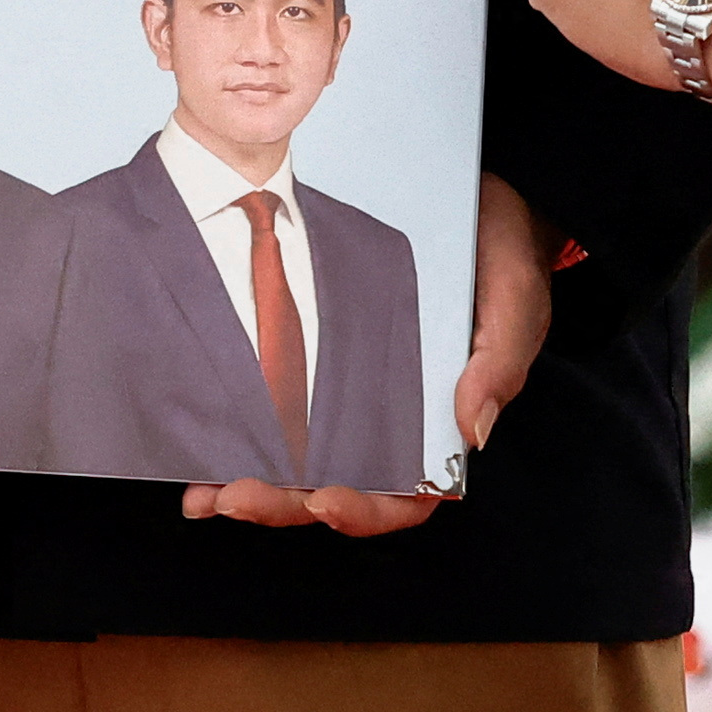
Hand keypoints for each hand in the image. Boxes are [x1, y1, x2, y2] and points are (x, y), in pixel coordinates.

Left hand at [176, 174, 556, 534]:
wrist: (478, 198)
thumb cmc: (502, 255)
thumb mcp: (515, 301)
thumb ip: (499, 363)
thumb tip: (472, 428)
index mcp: (439, 425)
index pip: (406, 497)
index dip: (365, 512)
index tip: (325, 502)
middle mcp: (385, 420)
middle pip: (334, 489)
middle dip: (284, 506)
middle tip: (235, 499)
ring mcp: (341, 392)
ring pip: (294, 461)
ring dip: (248, 486)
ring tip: (204, 494)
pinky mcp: (307, 354)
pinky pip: (269, 401)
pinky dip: (233, 428)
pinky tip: (197, 442)